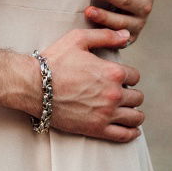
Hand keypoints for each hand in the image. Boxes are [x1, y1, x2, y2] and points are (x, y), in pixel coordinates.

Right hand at [43, 28, 143, 142]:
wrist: (34, 86)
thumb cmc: (54, 61)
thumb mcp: (78, 39)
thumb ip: (105, 36)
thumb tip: (126, 35)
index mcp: (112, 72)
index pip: (135, 76)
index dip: (127, 75)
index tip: (119, 77)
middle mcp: (113, 94)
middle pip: (137, 97)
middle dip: (131, 93)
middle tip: (120, 92)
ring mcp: (106, 114)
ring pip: (136, 117)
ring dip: (135, 112)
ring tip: (128, 110)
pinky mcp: (96, 129)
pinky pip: (124, 135)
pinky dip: (131, 133)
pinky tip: (132, 129)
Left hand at [84, 0, 157, 43]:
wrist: (133, 13)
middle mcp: (145, 6)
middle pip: (127, 0)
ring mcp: (137, 23)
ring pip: (121, 20)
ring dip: (104, 15)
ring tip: (88, 10)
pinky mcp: (128, 37)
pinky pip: (116, 35)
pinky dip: (104, 31)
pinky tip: (92, 26)